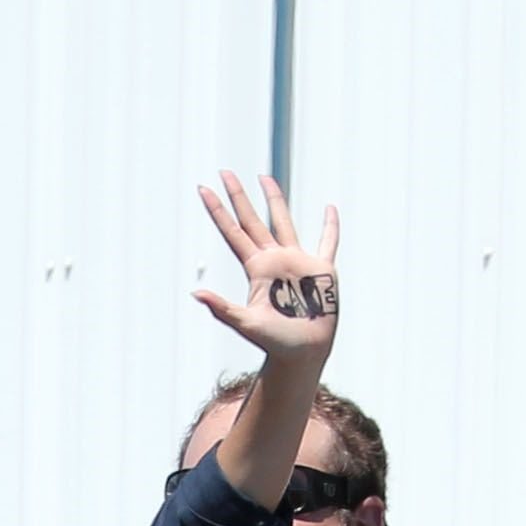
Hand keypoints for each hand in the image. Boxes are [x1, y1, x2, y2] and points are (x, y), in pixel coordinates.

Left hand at [192, 174, 339, 369]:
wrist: (302, 354)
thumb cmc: (274, 343)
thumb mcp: (246, 323)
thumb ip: (222, 309)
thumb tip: (195, 294)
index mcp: (257, 269)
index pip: (233, 232)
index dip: (218, 211)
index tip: (204, 188)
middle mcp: (274, 260)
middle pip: (253, 220)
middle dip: (239, 196)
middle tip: (224, 171)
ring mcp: (298, 262)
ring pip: (284, 221)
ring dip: (274, 199)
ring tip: (264, 178)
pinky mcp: (322, 269)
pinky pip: (328, 241)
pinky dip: (330, 225)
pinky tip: (329, 208)